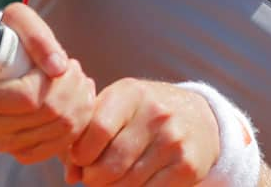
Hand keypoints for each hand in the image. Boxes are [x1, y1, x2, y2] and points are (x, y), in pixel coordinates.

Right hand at [0, 2, 95, 163]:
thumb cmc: (7, 37)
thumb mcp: (18, 19)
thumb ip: (37, 36)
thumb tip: (58, 68)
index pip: (29, 98)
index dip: (57, 81)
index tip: (66, 63)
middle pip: (48, 115)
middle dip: (74, 89)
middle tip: (77, 70)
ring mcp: (2, 143)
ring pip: (59, 131)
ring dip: (80, 104)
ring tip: (79, 82)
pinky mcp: (21, 152)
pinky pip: (59, 146)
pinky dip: (78, 124)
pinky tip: (79, 101)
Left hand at [65, 78, 220, 185]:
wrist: (199, 117)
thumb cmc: (142, 113)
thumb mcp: (116, 107)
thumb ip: (87, 133)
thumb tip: (71, 175)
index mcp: (131, 93)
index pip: (98, 129)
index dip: (81, 153)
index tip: (80, 159)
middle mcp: (156, 113)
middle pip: (110, 164)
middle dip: (93, 178)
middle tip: (92, 177)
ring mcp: (174, 141)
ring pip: (127, 184)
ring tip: (111, 180)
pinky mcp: (187, 167)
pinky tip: (133, 183)